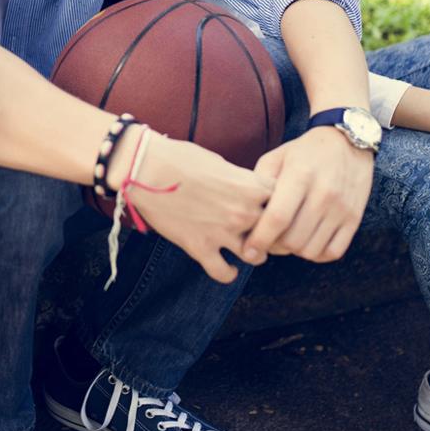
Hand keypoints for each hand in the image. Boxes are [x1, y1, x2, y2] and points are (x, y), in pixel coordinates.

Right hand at [121, 133, 274, 283]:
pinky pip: (224, 273)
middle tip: (261, 231)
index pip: (284, 203)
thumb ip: (241, 182)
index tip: (270, 207)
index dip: (279, 206)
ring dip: (253, 253)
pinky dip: (228, 273)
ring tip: (246, 249)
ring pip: (256, 257)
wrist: (145, 167)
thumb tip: (248, 192)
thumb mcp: (220, 163)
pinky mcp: (200, 248)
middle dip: (270, 232)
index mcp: (250, 187)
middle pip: (274, 232)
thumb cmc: (180, 157)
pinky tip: (227, 267)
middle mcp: (242, 213)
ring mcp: (222, 233)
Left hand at [244, 127, 372, 263]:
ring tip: (287, 239)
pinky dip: (316, 254)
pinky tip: (307, 242)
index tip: (247, 250)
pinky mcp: (354, 218)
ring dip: (294, 251)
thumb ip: (259, 184)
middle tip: (267, 241)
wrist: (347, 142)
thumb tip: (246, 216)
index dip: (260, 239)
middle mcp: (324, 193)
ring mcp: (342, 208)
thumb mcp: (276, 157)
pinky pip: (333, 252)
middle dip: (274, 247)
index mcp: (300, 175)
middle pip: (293, 239)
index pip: (278, 217)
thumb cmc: (304, 152)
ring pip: (311, 250)